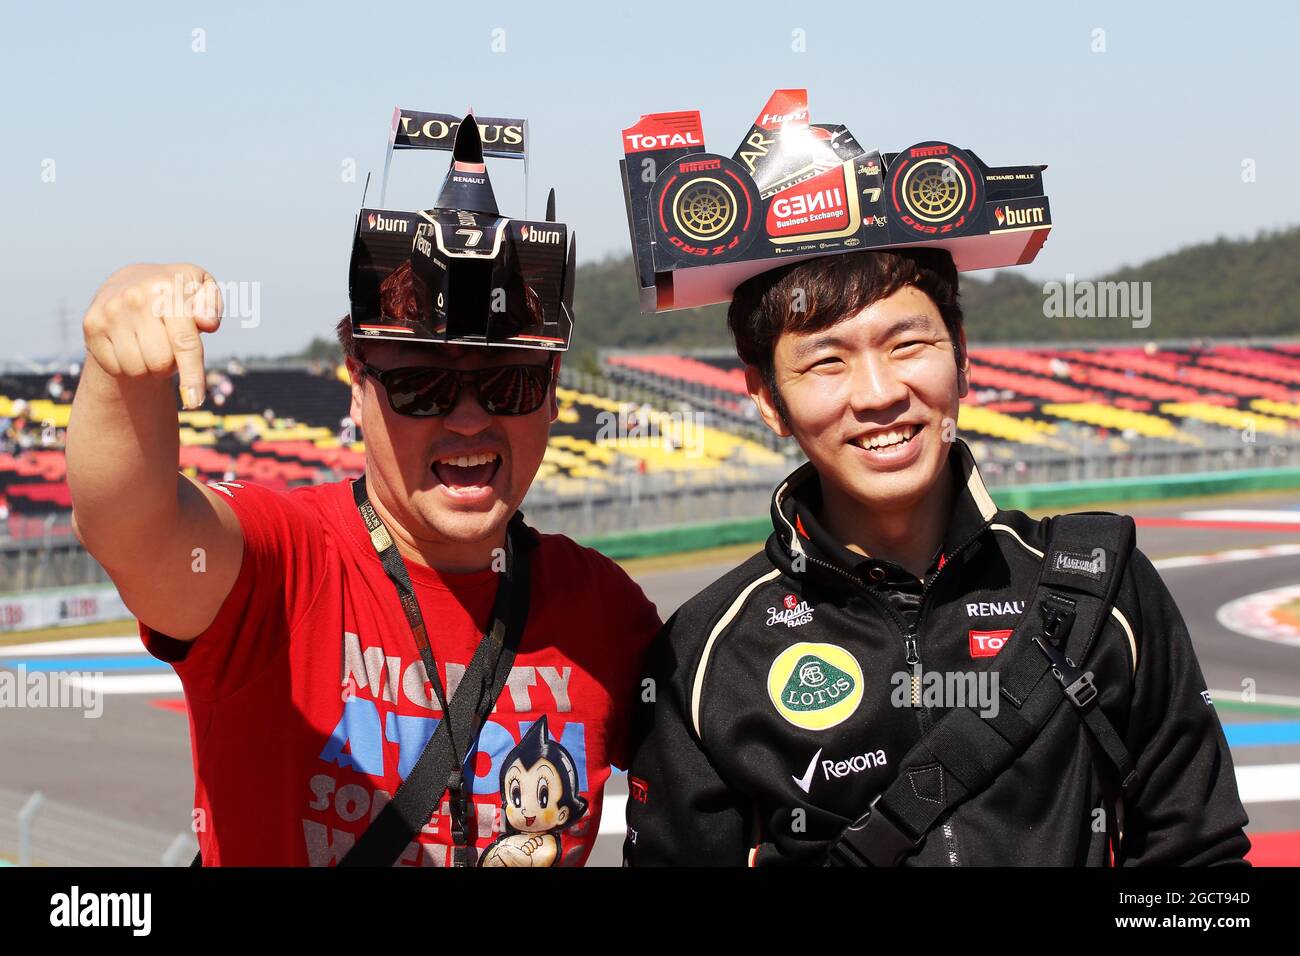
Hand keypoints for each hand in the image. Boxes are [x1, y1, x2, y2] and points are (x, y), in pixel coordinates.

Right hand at [82, 263, 223, 408]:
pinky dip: (127, 365)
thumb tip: (207, 323)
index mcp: (169, 288)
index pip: (184, 343)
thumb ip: (212, 305)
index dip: (192, 375)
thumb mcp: (202, 289)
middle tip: (168, 346)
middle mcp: (136, 297)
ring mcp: (110, 311)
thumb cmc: (177, 293)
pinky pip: (115, 368)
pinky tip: (129, 344)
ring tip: (149, 343)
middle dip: (170, 364)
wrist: (129, 281)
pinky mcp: (91, 325)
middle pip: (160, 362)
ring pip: (137, 369)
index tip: (195, 402)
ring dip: (148, 367)